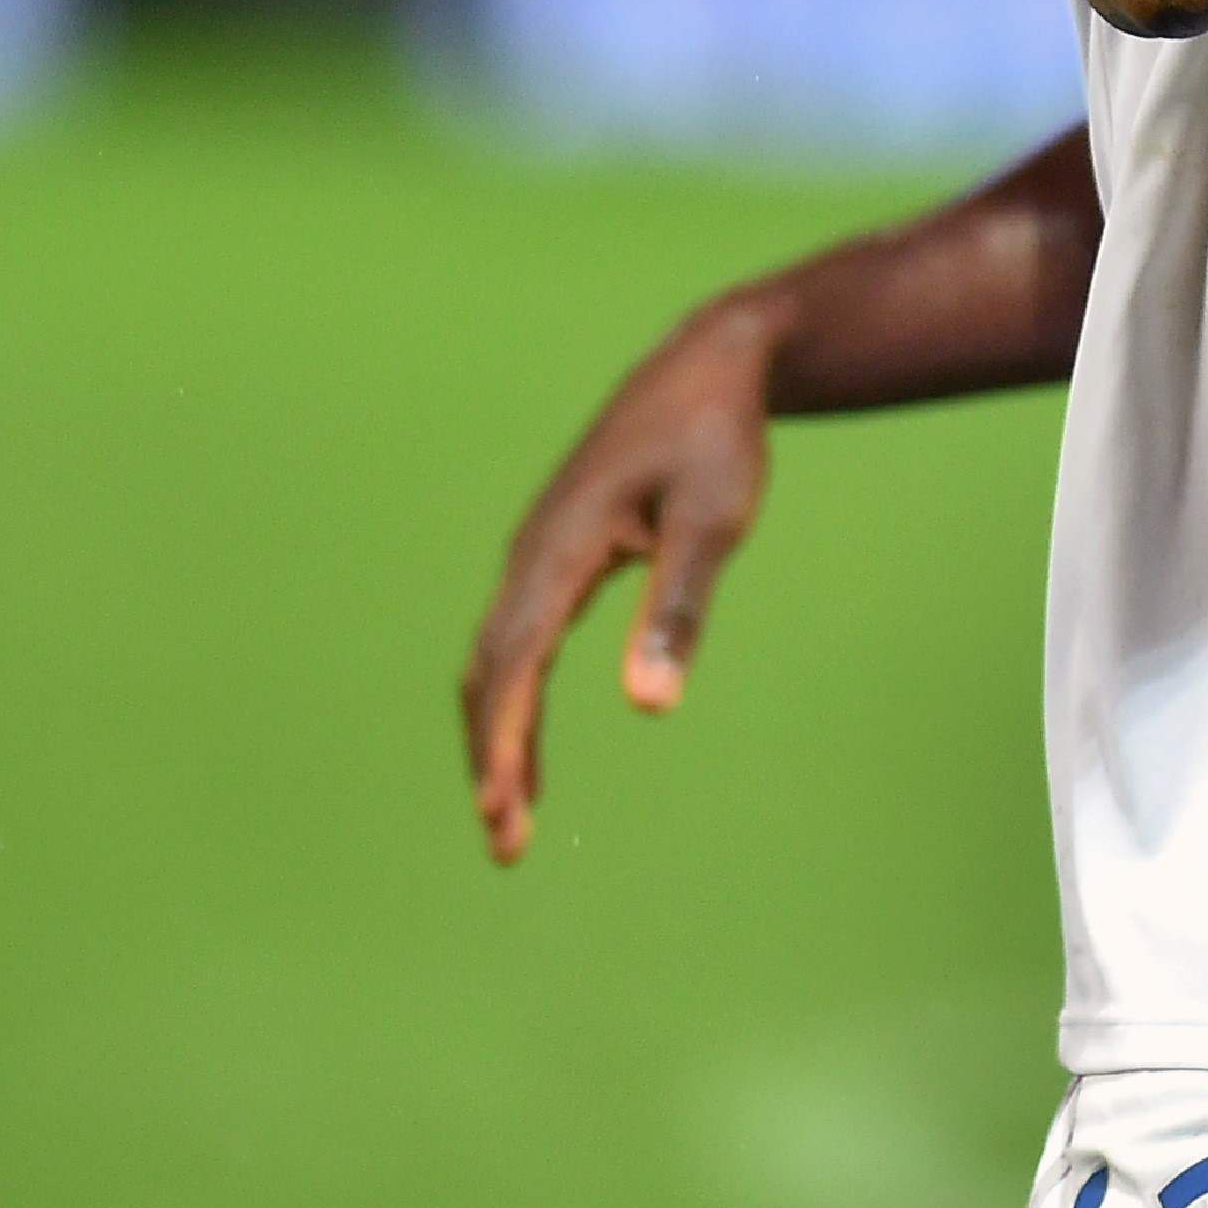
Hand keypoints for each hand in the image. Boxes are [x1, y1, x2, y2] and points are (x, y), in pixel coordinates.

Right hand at [462, 307, 775, 863]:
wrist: (709, 364)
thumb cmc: (716, 439)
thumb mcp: (714, 522)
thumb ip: (679, 609)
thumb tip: (650, 704)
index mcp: (562, 546)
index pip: (515, 662)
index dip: (504, 741)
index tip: (503, 810)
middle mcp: (534, 550)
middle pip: (491, 669)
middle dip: (492, 756)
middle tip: (506, 843)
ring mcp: (540, 551)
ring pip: (497, 657)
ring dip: (498, 734)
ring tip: (512, 814)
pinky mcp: (558, 554)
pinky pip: (519, 639)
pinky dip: (514, 698)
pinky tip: (528, 746)